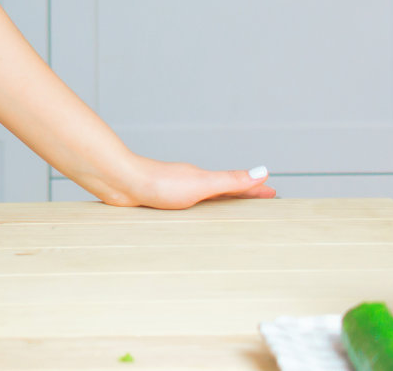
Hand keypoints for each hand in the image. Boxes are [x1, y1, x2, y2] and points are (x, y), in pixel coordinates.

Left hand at [93, 155, 275, 209]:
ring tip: (228, 214)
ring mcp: (173, 192)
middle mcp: (189, 184)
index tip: (273, 193)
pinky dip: (194, 212)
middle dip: (239, 198)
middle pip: (220, 192)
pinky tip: (188, 219)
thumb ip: (231, 180)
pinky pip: (182, 209)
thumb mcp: (202, 184)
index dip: (253, 191)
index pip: (236, 186)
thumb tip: (263, 171)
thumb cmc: (158, 183)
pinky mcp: (157, 202)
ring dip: (216, 205)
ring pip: (201, 201)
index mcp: (203, 181)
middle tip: (257, 203)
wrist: (120, 182)